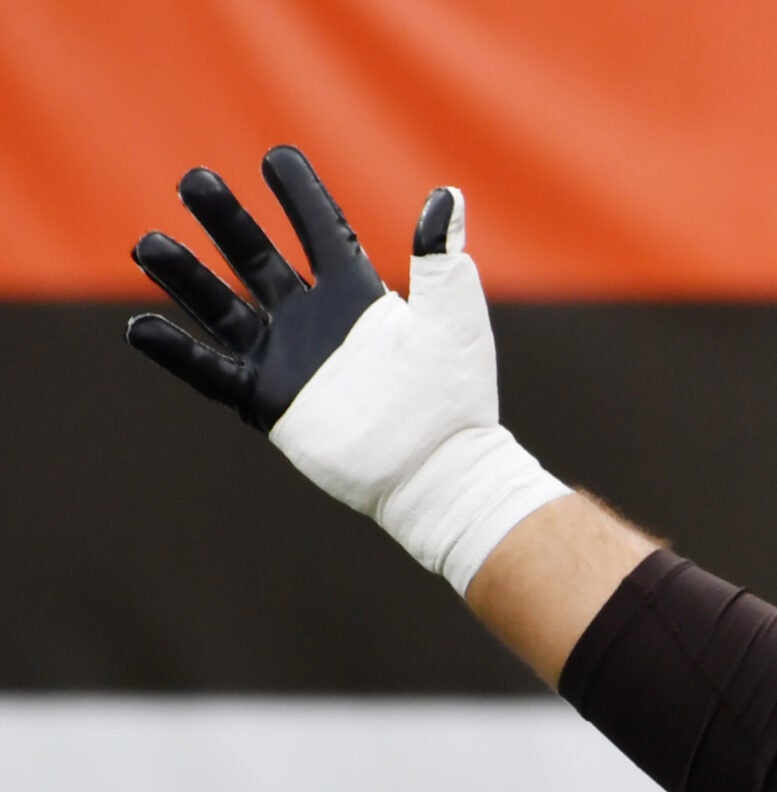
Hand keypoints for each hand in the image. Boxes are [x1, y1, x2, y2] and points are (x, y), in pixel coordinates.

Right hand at [126, 145, 565, 592]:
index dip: (299, 195)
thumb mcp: (452, 322)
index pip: (321, 232)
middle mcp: (315, 322)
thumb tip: (446, 195)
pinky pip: (211, 371)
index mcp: (358, 296)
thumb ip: (442, 262)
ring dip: (184, 277)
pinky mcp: (269, 401)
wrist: (439, 470)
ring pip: (222, 307)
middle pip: (256, 258)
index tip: (276, 157)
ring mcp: (287, 360)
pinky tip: (140, 325)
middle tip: (193, 180)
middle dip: (225, 220)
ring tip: (146, 244)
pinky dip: (175, 351)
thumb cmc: (455, 399)